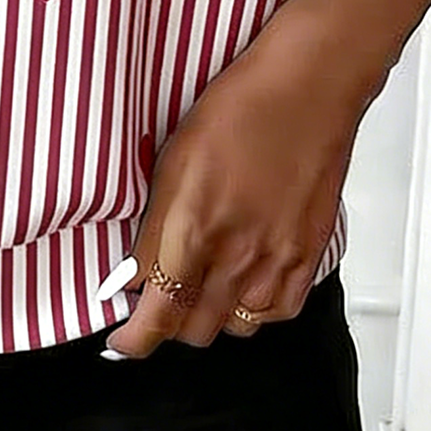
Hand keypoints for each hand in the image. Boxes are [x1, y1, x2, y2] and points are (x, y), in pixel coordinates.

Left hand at [100, 0, 367, 356]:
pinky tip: (245, 279)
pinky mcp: (310, 258)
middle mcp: (236, 256)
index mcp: (193, 228)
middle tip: (160, 295)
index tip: (121, 341)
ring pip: (233, 327)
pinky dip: (255, 308)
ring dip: (210, 314)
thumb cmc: (238, 108)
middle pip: (192, 329)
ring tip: (203, 281)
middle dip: (168, 321)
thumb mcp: (173, 160)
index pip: (157, 315)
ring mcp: (277, 261)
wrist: (307, 89)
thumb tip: (135, 276)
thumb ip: (155, 227)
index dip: (133, 340)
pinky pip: (276, 314)